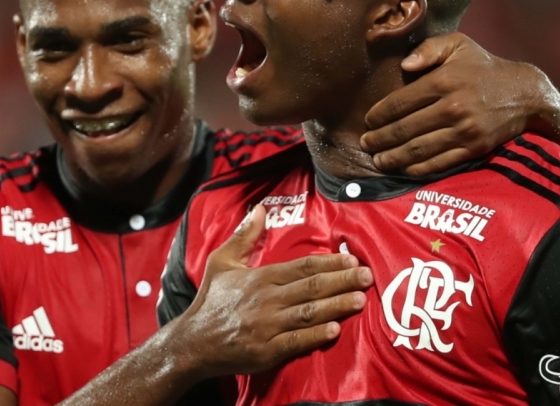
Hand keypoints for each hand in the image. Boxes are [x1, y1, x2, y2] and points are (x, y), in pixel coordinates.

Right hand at [171, 205, 372, 378]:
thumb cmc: (210, 301)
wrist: (192, 343)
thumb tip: (259, 208)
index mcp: (260, 278)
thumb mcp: (221, 262)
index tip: (352, 258)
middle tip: (368, 275)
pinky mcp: (265, 352)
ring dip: (337, 306)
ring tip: (361, 300)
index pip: (302, 267)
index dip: (329, 263)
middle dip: (342, 281)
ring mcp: (267, 327)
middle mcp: (266, 300)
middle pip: (311, 288)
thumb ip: (244, 236)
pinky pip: (295, 342)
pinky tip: (335, 330)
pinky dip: (316, 336)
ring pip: (308, 314)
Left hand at [361, 32, 554, 175]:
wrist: (525, 95)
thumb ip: (428, 48)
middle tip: (365, 144)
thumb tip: (403, 65)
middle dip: (380, 139)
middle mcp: (452, 107)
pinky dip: (418, 168)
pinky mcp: (474, 148)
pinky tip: (403, 169)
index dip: (379, 114)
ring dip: (393, 157)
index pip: (400, 102)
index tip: (367, 120)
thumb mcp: (459, 44)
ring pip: (419, 149)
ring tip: (377, 160)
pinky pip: (439, 162)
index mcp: (444, 81)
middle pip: (405, 128)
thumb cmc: (484, 67)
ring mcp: (464, 130)